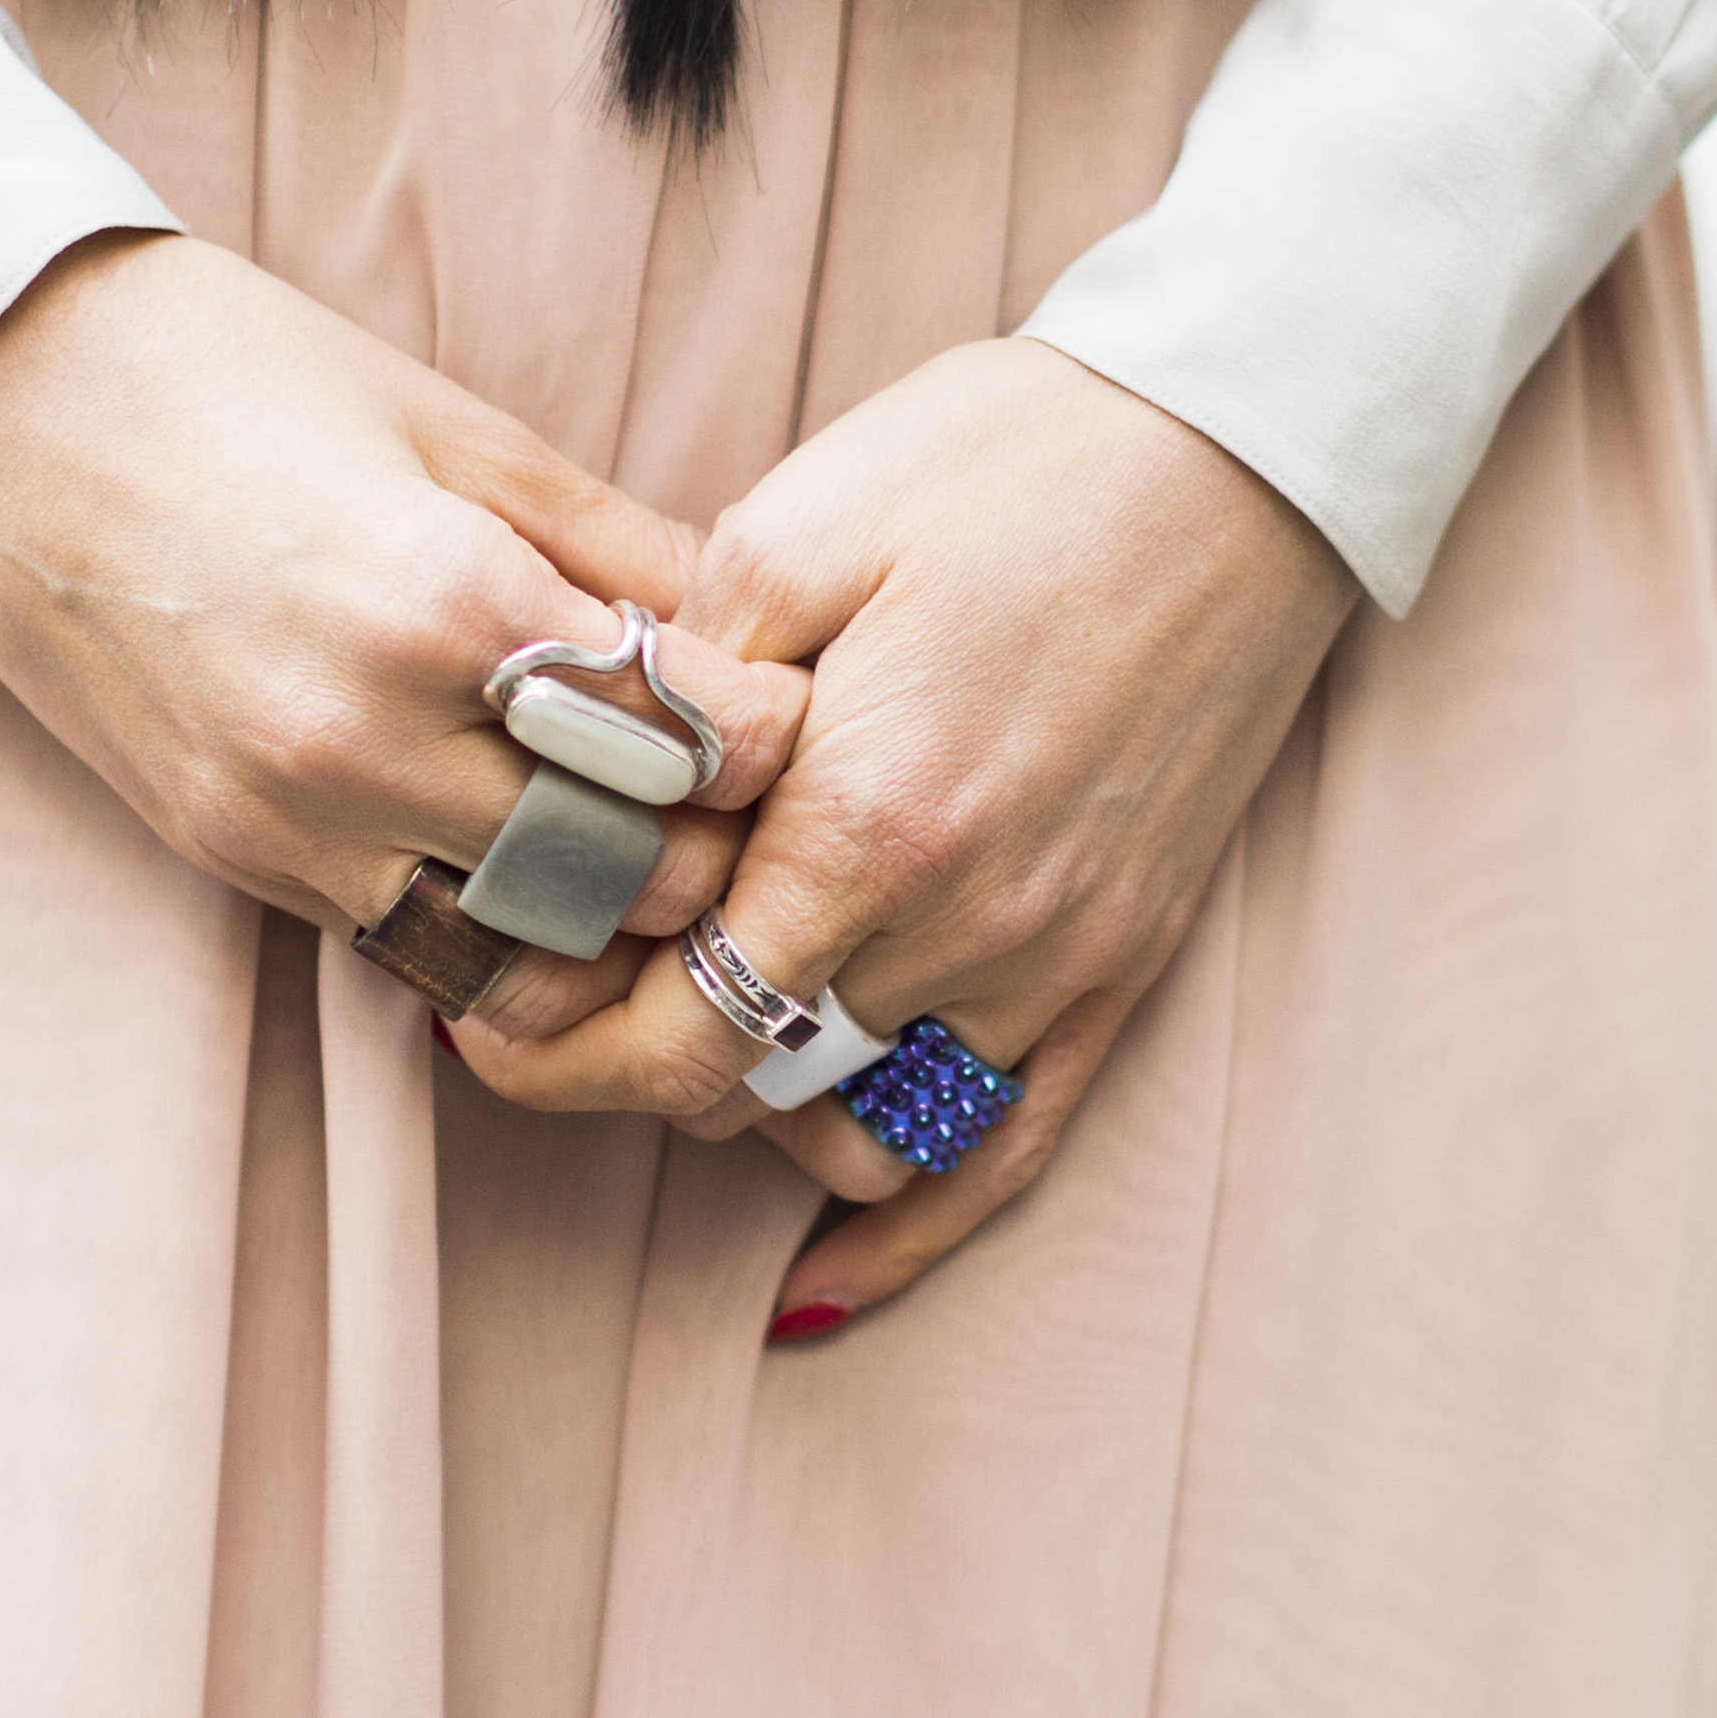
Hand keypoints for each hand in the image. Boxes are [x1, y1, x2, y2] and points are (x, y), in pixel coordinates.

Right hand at [0, 232, 808, 1013]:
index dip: (766, 731)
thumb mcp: (451, 427)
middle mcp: (372, 737)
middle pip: (632, 870)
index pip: (692, 739)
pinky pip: (413, 944)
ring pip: (531, 947)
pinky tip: (522, 868)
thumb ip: (612, 544)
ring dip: (608, 915)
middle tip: (741, 795)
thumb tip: (750, 621)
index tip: (780, 702)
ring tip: (644, 847)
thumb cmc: (229, 372)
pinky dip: (492, 928)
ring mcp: (293, 817)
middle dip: (714, 842)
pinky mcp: (236, 856)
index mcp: (449, 601)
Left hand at [464, 338, 1357, 1326]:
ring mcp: (1058, 953)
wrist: (1238, 445)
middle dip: (629, 1058)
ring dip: (754, 1102)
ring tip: (673, 1047)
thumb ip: (681, 683)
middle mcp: (965, 918)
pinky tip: (825, 1272)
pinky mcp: (1126, 956)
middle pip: (748, 1078)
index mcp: (864, 817)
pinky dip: (914, 1220)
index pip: (673, 1026)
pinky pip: (1009, 1143)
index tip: (478, 1017)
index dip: (554, 1049)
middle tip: (548, 1005)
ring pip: (856, 1114)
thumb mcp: (799, 527)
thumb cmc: (1009, 461)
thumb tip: (589, 782)